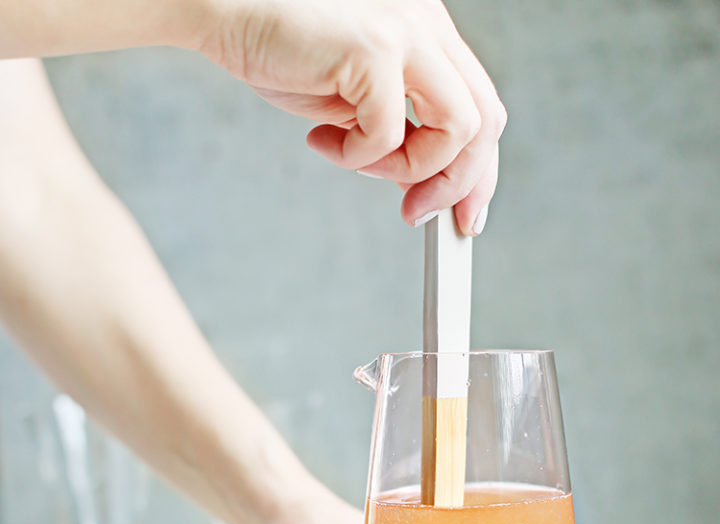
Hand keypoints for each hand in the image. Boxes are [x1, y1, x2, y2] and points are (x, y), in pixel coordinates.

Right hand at [198, 0, 505, 232]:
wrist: (224, 8)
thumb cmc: (280, 46)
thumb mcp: (353, 96)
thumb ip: (395, 128)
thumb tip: (420, 181)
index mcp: (429, 34)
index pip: (482, 109)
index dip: (478, 172)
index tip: (462, 215)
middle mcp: (429, 26)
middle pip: (486, 122)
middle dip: (458, 185)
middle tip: (418, 215)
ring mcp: (408, 32)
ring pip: (458, 131)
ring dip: (408, 170)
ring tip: (356, 163)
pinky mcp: (375, 48)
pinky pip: (391, 135)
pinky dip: (356, 157)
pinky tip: (320, 139)